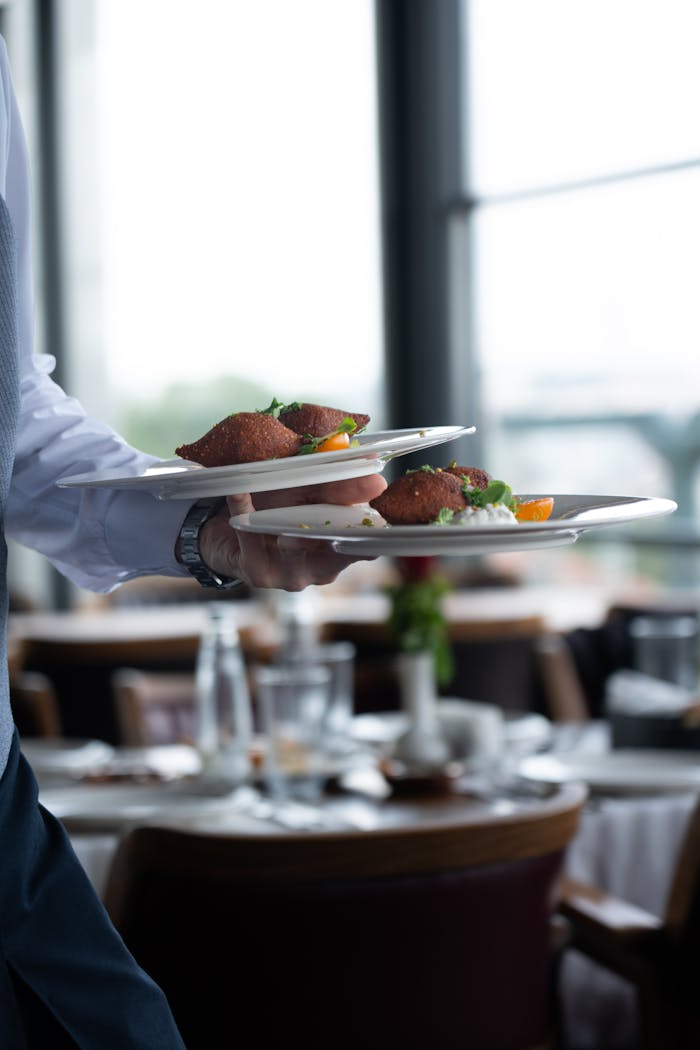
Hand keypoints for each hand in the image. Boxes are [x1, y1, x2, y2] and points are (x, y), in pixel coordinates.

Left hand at [198, 473, 386, 590]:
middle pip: (334, 548)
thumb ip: (337, 485)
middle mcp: (320, 569)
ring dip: (289, 526)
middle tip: (341, 504)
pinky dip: (244, 510)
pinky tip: (238, 492)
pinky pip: (251, 538)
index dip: (373, 532)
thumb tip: (375, 471)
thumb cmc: (275, 509)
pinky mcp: (258, 572)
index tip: (379, 515)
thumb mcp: (308, 492)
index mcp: (339, 551)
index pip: (365, 546)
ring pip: (295, 547)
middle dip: (335, 525)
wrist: (226, 529)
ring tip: (283, 507)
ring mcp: (290, 574)